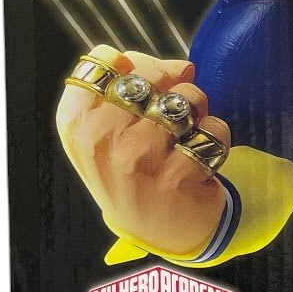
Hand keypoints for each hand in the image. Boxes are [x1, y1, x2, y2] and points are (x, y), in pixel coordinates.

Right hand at [56, 45, 229, 258]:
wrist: (155, 231)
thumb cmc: (132, 170)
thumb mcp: (108, 128)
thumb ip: (130, 84)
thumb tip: (181, 65)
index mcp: (76, 122)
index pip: (105, 60)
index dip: (135, 65)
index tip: (142, 90)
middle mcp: (100, 140)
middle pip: (149, 74)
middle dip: (172, 83)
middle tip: (171, 113)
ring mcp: (136, 160)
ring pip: (185, 99)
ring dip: (198, 110)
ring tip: (187, 134)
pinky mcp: (174, 178)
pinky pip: (212, 130)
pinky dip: (216, 137)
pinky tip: (201, 156)